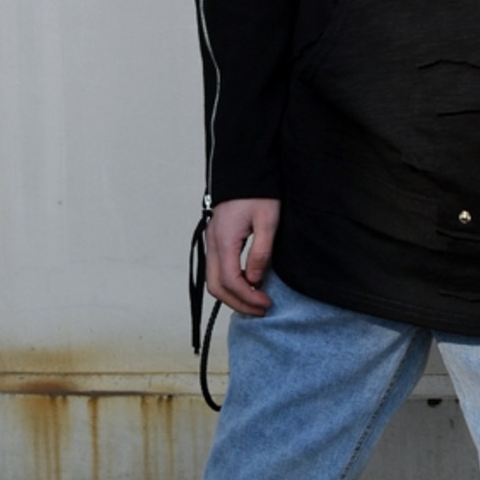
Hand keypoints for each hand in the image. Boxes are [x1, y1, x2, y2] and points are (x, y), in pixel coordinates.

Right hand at [205, 198, 280, 317]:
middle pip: (216, 287)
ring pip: (213, 280)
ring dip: (232, 296)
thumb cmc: (259, 192)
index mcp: (224, 240)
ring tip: (255, 301)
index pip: (230, 281)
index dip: (248, 297)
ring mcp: (211, 241)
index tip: (266, 303)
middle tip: (261, 309)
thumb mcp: (267, 220)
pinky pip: (216, 270)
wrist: (245, 170)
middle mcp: (212, 243)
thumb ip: (260, 251)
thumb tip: (254, 280)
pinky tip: (247, 284)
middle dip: (238, 303)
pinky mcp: (215, 240)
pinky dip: (228, 284)